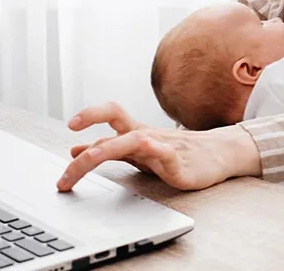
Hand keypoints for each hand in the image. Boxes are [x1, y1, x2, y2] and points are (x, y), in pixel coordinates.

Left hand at [55, 102, 261, 191]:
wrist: (218, 153)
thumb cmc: (176, 152)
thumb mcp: (136, 151)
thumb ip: (107, 150)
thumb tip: (75, 149)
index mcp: (134, 131)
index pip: (110, 114)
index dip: (90, 115)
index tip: (70, 128)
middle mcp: (145, 135)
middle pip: (115, 126)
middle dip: (87, 143)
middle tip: (65, 168)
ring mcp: (161, 147)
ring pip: (132, 141)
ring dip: (106, 149)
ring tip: (86, 159)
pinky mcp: (178, 162)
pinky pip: (165, 154)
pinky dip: (153, 151)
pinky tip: (145, 150)